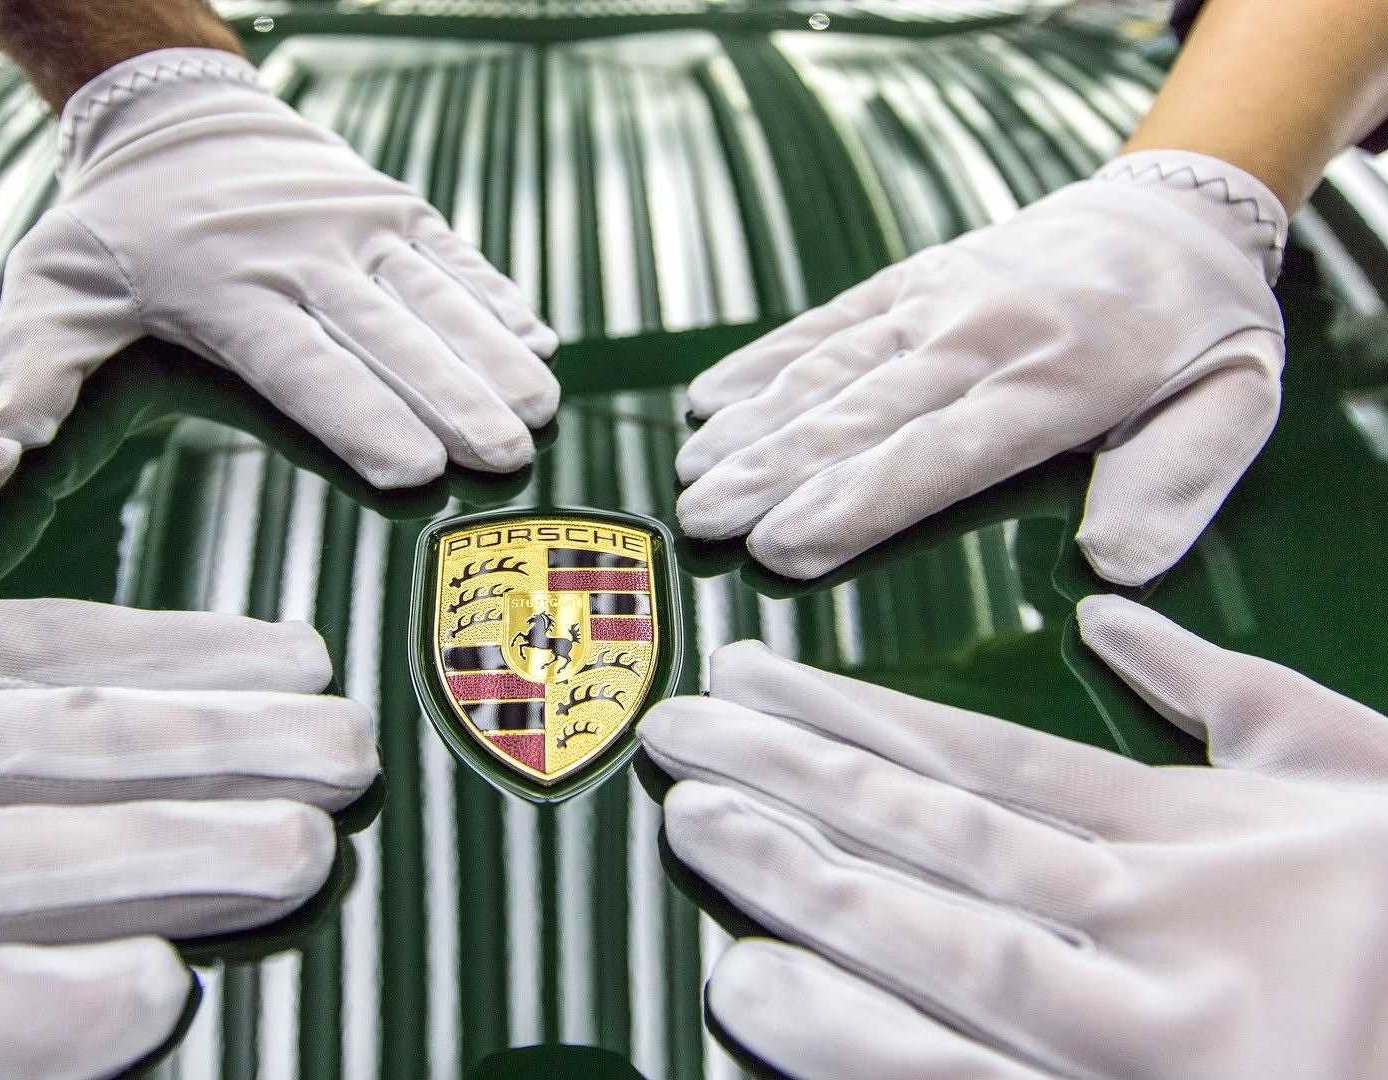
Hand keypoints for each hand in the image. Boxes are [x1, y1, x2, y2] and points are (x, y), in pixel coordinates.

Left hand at [0, 48, 559, 488]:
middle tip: (504, 460)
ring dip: (494, 356)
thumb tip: (7, 446)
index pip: (303, 366)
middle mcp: (301, 254)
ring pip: (437, 297)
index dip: (361, 419)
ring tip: (541, 410)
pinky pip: (455, 256)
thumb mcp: (53, 288)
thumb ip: (35, 369)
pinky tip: (539, 342)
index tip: (414, 470)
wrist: (176, 117)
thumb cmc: (115, 229)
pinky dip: (498, 298)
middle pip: (387, 340)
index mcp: (224, 290)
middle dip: (452, 403)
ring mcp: (357, 225)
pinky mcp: (394, 207)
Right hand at [0, 438, 378, 1079]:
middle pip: (86, 746)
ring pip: (34, 859)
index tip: (308, 658)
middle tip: (355, 758)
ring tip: (309, 855)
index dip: (203, 651)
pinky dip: (36, 1008)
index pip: (75, 644)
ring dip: (182, 857)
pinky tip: (154, 999)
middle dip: (236, 749)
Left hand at [640, 596, 1387, 1078]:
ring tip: (693, 825)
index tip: (754, 678)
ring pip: (934, 941)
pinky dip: (854, 1041)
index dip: (853, 716)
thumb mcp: (1344, 769)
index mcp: (1186, 839)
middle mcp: (1148, 926)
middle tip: (680, 732)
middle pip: (933, 836)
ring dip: (799, 879)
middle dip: (792, 777)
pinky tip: (753, 986)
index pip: (980, 758)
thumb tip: (1108, 612)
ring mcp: (1134, 1036)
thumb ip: (1219, 690)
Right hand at [676, 150, 1286, 584]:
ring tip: (689, 475)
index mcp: (1057, 385)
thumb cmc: (1198, 336)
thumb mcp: (1232, 409)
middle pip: (859, 415)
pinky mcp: (913, 277)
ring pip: (828, 368)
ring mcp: (938, 300)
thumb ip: (1174, 485)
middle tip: (701, 524)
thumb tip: (1109, 565)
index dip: (852, 505)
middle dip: (771, 474)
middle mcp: (981, 338)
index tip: (781, 548)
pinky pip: (827, 319)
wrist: (1175, 211)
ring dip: (752, 424)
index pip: (936, 456)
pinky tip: (707, 397)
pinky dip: (763, 359)